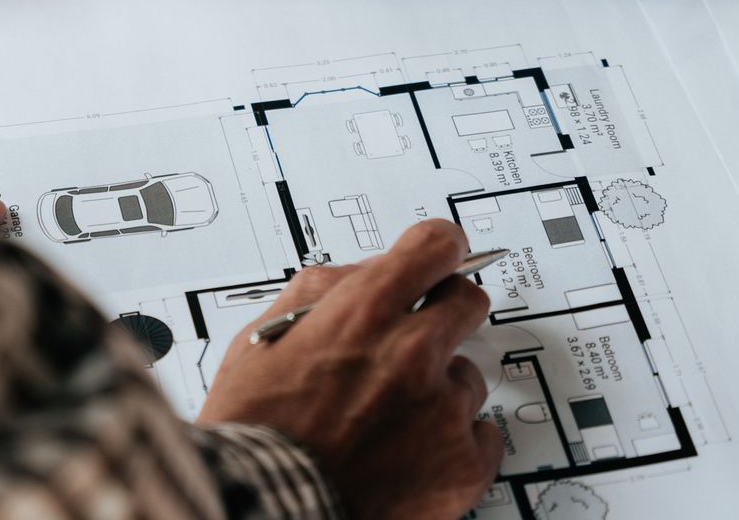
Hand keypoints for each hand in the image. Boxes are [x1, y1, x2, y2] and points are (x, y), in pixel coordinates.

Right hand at [197, 221, 501, 519]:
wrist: (266, 508)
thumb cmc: (256, 430)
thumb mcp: (264, 337)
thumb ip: (321, 291)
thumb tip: (366, 273)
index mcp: (364, 311)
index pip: (435, 245)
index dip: (438, 248)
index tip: (439, 256)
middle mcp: (413, 352)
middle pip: (468, 300)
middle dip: (444, 311)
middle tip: (414, 339)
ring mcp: (443, 409)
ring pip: (468, 375)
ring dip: (438, 388)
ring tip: (391, 416)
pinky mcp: (462, 463)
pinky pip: (482, 434)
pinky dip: (453, 442)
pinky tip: (412, 451)